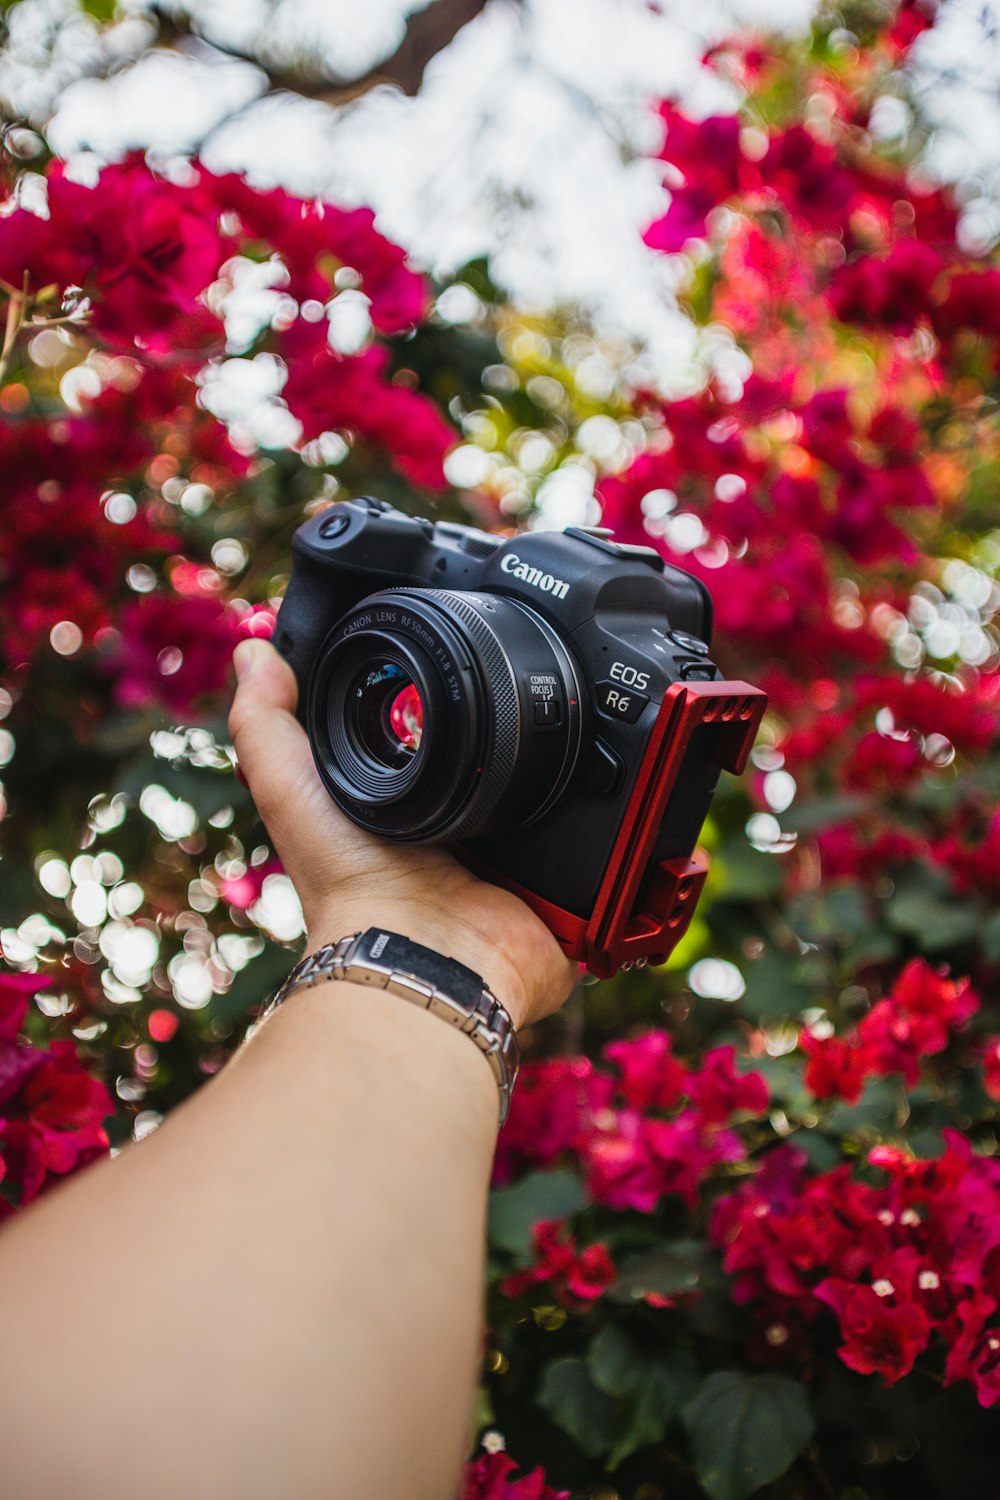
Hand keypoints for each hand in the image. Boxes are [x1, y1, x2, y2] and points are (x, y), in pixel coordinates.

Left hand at [228, 639, 577, 1028]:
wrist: (425, 954)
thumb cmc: (352, 884)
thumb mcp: (291, 788)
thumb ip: (267, 723)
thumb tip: (256, 649)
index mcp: (406, 816)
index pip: (435, 748)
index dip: (445, 708)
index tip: (462, 658)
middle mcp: (462, 843)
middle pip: (501, 770)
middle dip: (521, 735)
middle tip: (536, 685)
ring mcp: (518, 871)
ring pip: (559, 803)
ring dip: (574, 773)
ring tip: (587, 722)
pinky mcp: (567, 894)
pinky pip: (600, 847)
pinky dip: (609, 821)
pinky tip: (616, 777)